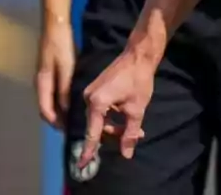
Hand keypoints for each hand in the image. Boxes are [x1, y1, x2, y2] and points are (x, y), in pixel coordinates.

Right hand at [35, 19, 74, 128]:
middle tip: (73, 126)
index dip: (55, 122)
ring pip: (50, 100)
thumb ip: (64, 90)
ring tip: (74, 115)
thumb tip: (65, 110)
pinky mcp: (49, 71)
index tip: (67, 131)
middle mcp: (40, 83)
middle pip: (46, 107)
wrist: (56, 26)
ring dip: (59, 109)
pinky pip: (53, 92)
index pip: (45, 111)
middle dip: (57, 119)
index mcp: (42, 84)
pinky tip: (72, 99)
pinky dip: (60, 99)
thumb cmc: (61, 47)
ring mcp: (44, 77)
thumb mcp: (66, 69)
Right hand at [77, 48, 154, 167]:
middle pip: (98, 126)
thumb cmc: (138, 80)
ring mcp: (90, 92)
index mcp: (97, 103)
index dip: (89, 151)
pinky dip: (113, 115)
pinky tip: (127, 113)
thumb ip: (130, 133)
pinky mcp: (95, 89)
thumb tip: (127, 154)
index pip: (92, 133)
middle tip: (137, 136)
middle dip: (116, 133)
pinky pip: (101, 109)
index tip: (83, 165)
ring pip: (101, 118)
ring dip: (116, 124)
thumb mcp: (137, 109)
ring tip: (136, 126)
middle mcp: (88, 98)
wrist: (138, 55)